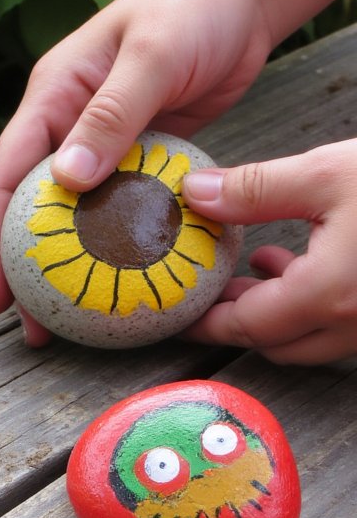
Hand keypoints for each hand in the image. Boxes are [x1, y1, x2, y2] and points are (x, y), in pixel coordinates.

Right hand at [0, 0, 270, 321]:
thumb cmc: (192, 7)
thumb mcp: (151, 57)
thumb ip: (111, 116)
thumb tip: (65, 182)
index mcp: (53, 93)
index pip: (7, 174)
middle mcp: (70, 120)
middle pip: (34, 204)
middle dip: (25, 267)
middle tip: (31, 326)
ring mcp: (107, 138)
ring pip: (79, 211)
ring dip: (73, 262)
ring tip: (75, 319)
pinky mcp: (145, 149)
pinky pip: (126, 204)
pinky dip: (122, 241)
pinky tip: (130, 279)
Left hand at [182, 139, 356, 363]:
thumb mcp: (326, 173)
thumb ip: (254, 189)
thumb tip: (195, 195)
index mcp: (329, 295)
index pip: (247, 326)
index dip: (207, 321)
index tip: (177, 313)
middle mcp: (355, 324)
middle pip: (276, 344)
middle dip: (236, 321)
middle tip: (205, 288)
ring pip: (310, 340)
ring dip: (272, 312)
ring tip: (248, 265)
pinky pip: (340, 327)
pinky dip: (308, 305)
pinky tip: (296, 261)